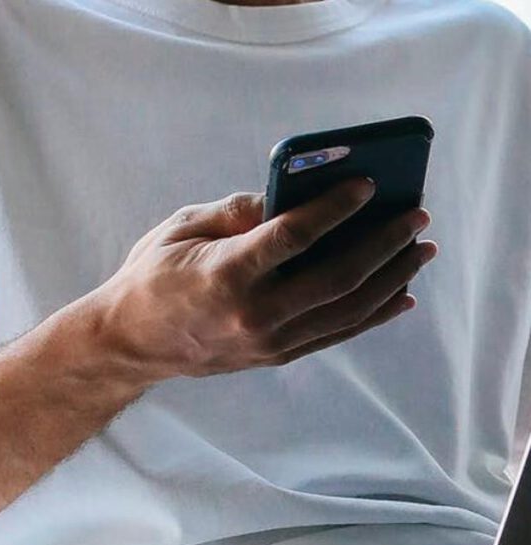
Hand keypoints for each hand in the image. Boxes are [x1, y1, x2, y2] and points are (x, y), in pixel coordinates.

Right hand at [85, 178, 436, 383]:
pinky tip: (400, 293)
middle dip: (383, 243)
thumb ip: (236, 211)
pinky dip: (373, 314)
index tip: (367, 183)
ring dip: (391, 278)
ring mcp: (268, 340)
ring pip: (346, 309)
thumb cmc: (151, 276)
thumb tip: (289, 196)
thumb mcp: (180, 228)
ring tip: (419, 250)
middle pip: (336, 277)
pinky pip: (337, 333)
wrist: (131, 342)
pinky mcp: (276, 354)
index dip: (335, 207)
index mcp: (225, 274)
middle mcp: (253, 313)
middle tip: (415, 215)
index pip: (294, 236)